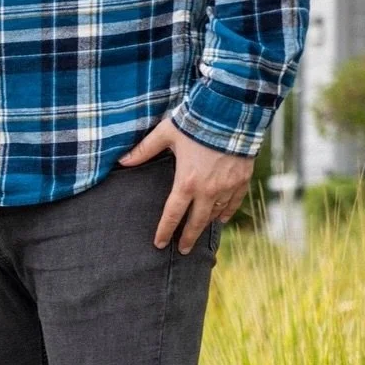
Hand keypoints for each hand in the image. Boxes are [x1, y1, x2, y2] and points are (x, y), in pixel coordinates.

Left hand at [120, 118, 252, 253]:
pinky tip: (222, 218)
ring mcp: (228, 187)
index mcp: (186, 183)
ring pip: (216, 214)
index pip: (172, 215)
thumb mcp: (165, 134)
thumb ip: (143, 150)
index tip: (159, 244)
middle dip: (188, 238)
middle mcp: (208, 190)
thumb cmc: (196, 122)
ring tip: (199, 232)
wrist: (233, 113)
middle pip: (196, 222)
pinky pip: (235, 203)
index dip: (165, 231)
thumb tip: (121, 161)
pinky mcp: (242, 179)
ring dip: (206, 225)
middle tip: (183, 251)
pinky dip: (228, 212)